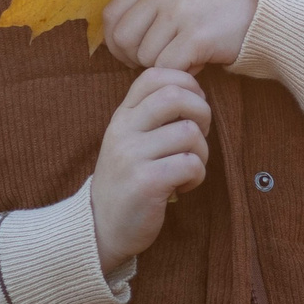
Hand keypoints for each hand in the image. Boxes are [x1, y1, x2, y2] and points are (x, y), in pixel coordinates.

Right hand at [90, 67, 210, 276]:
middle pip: (177, 96)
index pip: (154, 75)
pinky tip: (182, 187)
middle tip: (197, 137)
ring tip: (187, 169)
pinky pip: (191, 164)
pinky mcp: (146, 182)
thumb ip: (152, 116)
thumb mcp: (130, 141)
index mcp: (122, 116)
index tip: (191, 110)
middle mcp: (124, 130)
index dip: (185, 83)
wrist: (101, 228)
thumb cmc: (127, 182)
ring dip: (201, 153)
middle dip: (202, 113)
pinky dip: (197, 176)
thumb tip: (195, 92)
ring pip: (190, 133)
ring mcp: (133, 155)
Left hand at [102, 0, 257, 71]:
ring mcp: (179, 12)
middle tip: (158, 62)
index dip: (115, 43)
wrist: (264, 15)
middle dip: (135, 59)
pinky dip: (181, 73)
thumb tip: (116, 38)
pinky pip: (169, 67)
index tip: (133, 54)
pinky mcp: (196, 36)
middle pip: (122, 39)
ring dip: (164, 66)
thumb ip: (149, 8)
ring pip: (145, 57)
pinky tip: (198, 63)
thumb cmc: (219, 11)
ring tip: (187, 57)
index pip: (111, 16)